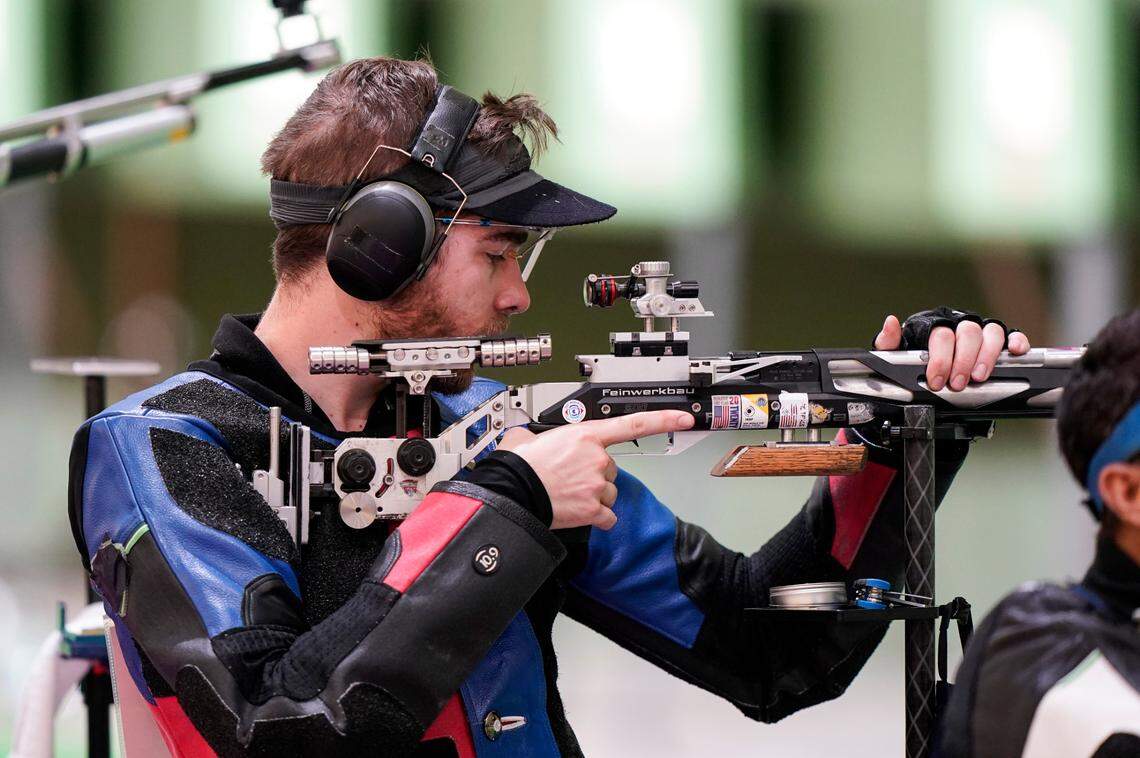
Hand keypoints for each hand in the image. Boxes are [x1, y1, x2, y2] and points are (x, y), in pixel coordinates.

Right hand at [497, 410, 694, 529]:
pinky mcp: (595, 509)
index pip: (635, 424)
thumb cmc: (519, 467)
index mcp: (586, 435)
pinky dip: (597, 517)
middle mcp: (598, 458)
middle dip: (594, 474)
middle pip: (611, 468)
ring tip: (568, 493)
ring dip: (594, 495)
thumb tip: (531, 438)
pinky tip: (578, 511)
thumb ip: (544, 435)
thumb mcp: (529, 436)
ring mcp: (599, 485)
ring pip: (609, 492)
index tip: (684, 419)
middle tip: (568, 476)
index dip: (664, 420)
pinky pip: (607, 516)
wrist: (513, 493)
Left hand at [874, 312, 1030, 390]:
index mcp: (936, 325)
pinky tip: (1016, 352)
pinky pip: (1012, 335)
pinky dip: (1016, 341)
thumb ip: (890, 341)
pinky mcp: (1000, 339)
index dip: (940, 359)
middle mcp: (959, 324)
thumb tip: (891, 322)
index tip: (936, 380)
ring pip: (991, 333)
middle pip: (968, 334)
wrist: (930, 368)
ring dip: (987, 356)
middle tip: (957, 385)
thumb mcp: (897, 352)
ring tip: (979, 377)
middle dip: (963, 361)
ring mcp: (981, 330)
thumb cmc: (915, 356)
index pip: (941, 335)